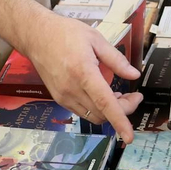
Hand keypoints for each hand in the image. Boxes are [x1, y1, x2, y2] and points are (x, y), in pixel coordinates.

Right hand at [22, 13, 142, 142]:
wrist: (36, 36)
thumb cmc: (65, 33)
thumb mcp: (95, 39)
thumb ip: (116, 59)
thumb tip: (134, 75)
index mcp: (83, 72)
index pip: (105, 103)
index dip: (120, 121)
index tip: (130, 136)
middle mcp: (71, 89)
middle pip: (103, 113)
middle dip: (124, 110)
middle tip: (134, 96)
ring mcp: (63, 96)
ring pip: (93, 116)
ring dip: (110, 111)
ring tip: (119, 95)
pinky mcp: (59, 99)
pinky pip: (83, 112)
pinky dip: (97, 109)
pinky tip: (103, 95)